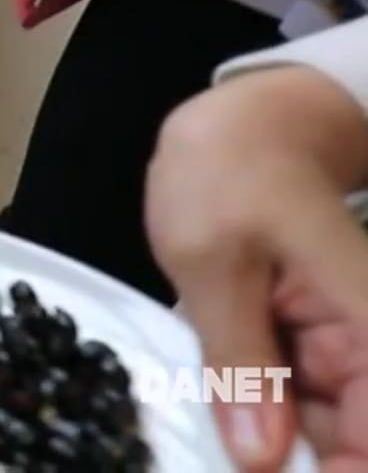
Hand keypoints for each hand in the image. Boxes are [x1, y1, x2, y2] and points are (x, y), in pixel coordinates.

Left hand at [147, 66, 367, 470]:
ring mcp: (336, 348)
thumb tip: (260, 458)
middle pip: (350, 437)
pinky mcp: (305, 346)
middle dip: (294, 459)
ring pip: (314, 427)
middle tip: (224, 454)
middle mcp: (365, 342)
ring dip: (266, 439)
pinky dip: (251, 410)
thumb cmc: (230, 172)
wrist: (240, 125)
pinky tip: (213, 413)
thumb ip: (238, 358)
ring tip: (210, 432)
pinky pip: (286, 399)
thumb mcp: (212, 259)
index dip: (340, 469)